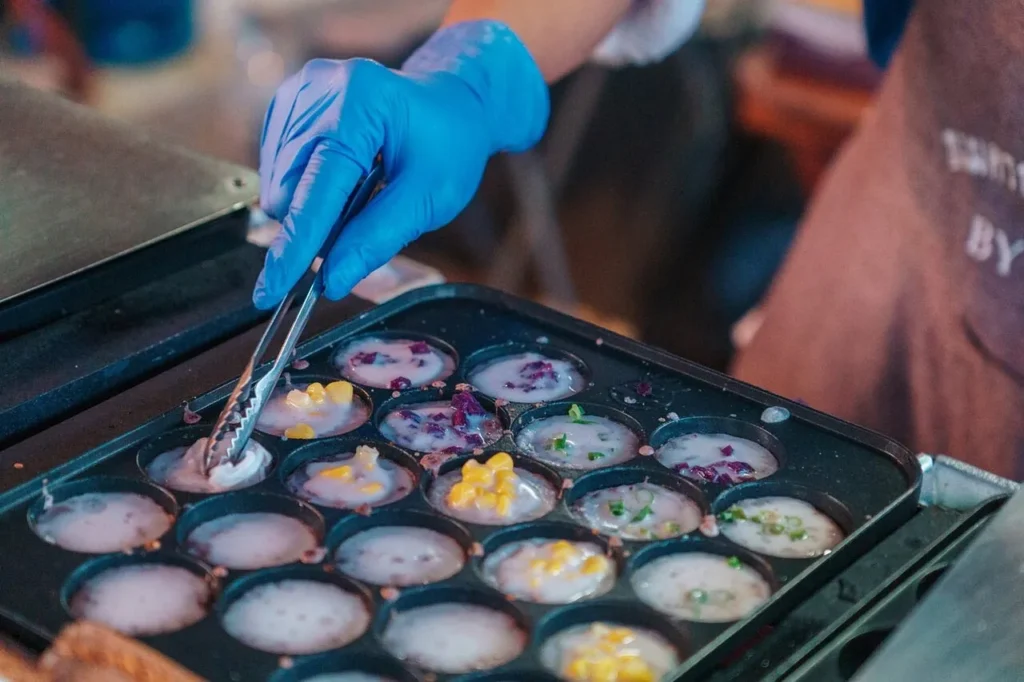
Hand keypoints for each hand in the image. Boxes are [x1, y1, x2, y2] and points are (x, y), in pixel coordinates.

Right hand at [254, 20, 549, 308]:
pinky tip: (341, 177)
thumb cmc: (447, 146)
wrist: (449, 101)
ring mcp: (298, 92)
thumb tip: (333, 280)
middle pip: (288, 191)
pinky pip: (277, 170)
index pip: (314, 190)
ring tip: (360, 190)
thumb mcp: (429, 198)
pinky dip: (304, 188)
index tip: (272, 291)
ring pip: (277, 185)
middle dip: (316, 226)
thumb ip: (377, 239)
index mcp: (358, 105)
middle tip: (365, 217)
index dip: (294, 247)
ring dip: (312, 207)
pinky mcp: (288, 104)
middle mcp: (318, 89)